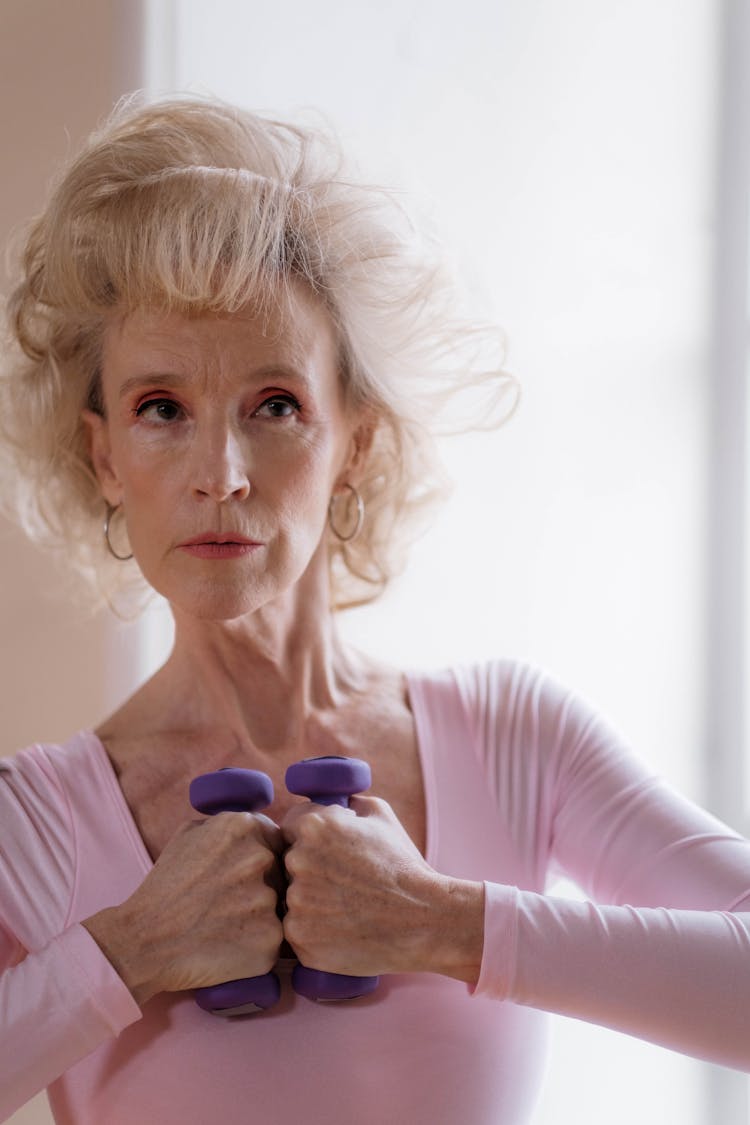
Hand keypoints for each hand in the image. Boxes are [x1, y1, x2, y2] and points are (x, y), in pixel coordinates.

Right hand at [84, 811, 283, 1005]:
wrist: (144, 938)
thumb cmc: (166, 885)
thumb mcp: (190, 833)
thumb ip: (228, 822)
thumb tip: (257, 821)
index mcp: (245, 826)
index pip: (278, 839)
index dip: (265, 858)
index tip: (245, 876)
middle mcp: (260, 858)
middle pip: (282, 870)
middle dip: (267, 885)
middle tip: (235, 902)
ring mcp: (267, 898)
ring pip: (281, 905)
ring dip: (263, 915)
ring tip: (230, 924)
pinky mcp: (270, 938)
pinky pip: (276, 939)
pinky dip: (259, 944)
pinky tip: (233, 945)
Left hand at [281, 796, 483, 982]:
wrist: (424, 919)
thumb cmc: (403, 865)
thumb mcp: (381, 815)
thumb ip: (347, 802)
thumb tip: (330, 800)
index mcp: (313, 826)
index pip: (289, 826)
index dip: (309, 838)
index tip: (328, 852)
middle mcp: (298, 861)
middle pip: (287, 862)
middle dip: (308, 869)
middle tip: (341, 883)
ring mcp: (296, 902)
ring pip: (291, 898)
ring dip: (309, 901)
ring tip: (344, 907)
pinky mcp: (300, 938)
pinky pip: (296, 930)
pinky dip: (313, 931)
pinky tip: (340, 928)